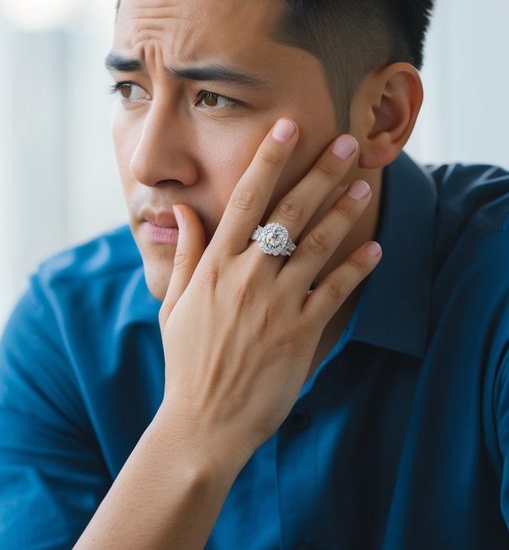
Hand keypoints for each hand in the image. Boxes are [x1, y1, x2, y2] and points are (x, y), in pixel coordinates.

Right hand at [157, 119, 381, 459]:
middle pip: (287, 212)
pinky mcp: (302, 332)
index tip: (284, 127)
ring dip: (344, 211)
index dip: (266, 160)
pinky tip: (376, 248)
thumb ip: (184, 255)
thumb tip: (183, 211)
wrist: (204, 421)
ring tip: (365, 184)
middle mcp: (244, 278)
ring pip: (318, 244)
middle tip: (345, 143)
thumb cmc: (186, 364)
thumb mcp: (172, 305)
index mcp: (211, 267)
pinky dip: (358, 268)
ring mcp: (275, 304)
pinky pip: (336, 291)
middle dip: (319, 173)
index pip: (241, 200)